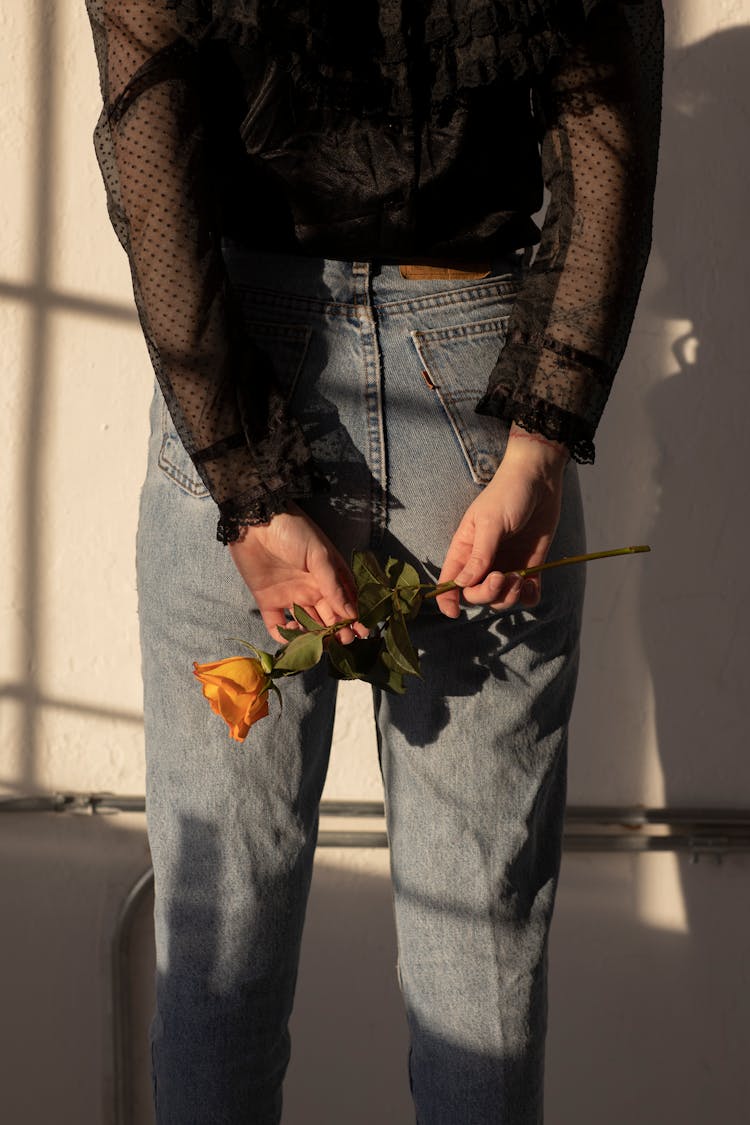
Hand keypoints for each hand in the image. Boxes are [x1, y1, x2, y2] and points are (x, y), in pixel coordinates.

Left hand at [228, 502, 366, 643]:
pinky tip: (292, 634)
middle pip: (328, 617)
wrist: (253, 521)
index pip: (345, 602)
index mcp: (327, 577)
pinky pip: (278, 625)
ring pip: (307, 624)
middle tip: (344, 641)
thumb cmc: (292, 531)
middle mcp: (311, 589)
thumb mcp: (319, 555)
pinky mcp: (268, 601)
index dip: (355, 618)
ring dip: (315, 636)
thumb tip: (351, 612)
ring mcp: (290, 596)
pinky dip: (285, 635)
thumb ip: (333, 585)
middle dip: (338, 631)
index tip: (363, 633)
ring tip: (321, 643)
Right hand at [436, 428, 567, 617]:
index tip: (454, 613)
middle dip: (488, 594)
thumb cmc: (508, 494)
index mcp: (465, 549)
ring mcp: (506, 565)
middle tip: (504, 577)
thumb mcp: (490, 523)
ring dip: (509, 596)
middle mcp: (483, 562)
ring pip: (501, 599)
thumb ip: (479, 555)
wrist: (540, 479)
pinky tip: (531, 583)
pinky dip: (528, 596)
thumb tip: (462, 584)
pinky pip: (526, 594)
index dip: (448, 600)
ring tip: (519, 577)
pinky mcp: (529, 566)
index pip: (450, 582)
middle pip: (476, 595)